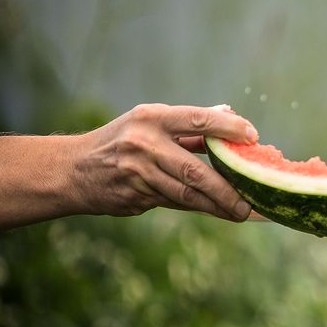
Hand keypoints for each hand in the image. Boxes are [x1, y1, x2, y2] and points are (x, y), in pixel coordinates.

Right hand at [71, 103, 257, 221]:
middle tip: (249, 202)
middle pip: (194, 170)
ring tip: (240, 212)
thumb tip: (229, 114)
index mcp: (151, 118)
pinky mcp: (134, 196)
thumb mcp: (149, 120)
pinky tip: (218, 211)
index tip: (253, 136)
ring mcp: (138, 173)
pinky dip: (198, 207)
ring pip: (186, 193)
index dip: (227, 128)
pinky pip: (174, 203)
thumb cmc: (122, 140)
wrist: (72, 170)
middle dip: (225, 189)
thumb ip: (189, 122)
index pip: (197, 119)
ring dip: (216, 205)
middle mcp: (144, 144)